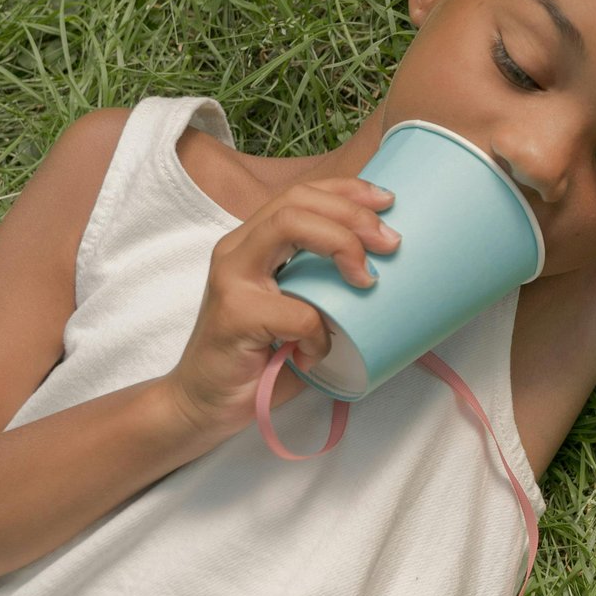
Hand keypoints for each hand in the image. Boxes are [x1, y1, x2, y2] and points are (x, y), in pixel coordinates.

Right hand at [163, 178, 399, 435]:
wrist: (204, 405)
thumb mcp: (297, 309)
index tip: (388, 202)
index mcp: (253, 243)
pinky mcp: (234, 316)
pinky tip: (312, 355)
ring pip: (290, 226)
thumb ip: (323, 283)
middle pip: (298, 201)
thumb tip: (386, 268)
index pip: (300, 194)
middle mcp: (237, 250)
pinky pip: (298, 312)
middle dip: (352, 213)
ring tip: (367, 280)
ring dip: (342, 244)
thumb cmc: (259, 359)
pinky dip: (320, 334)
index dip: (347, 190)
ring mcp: (231, 279)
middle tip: (390, 243)